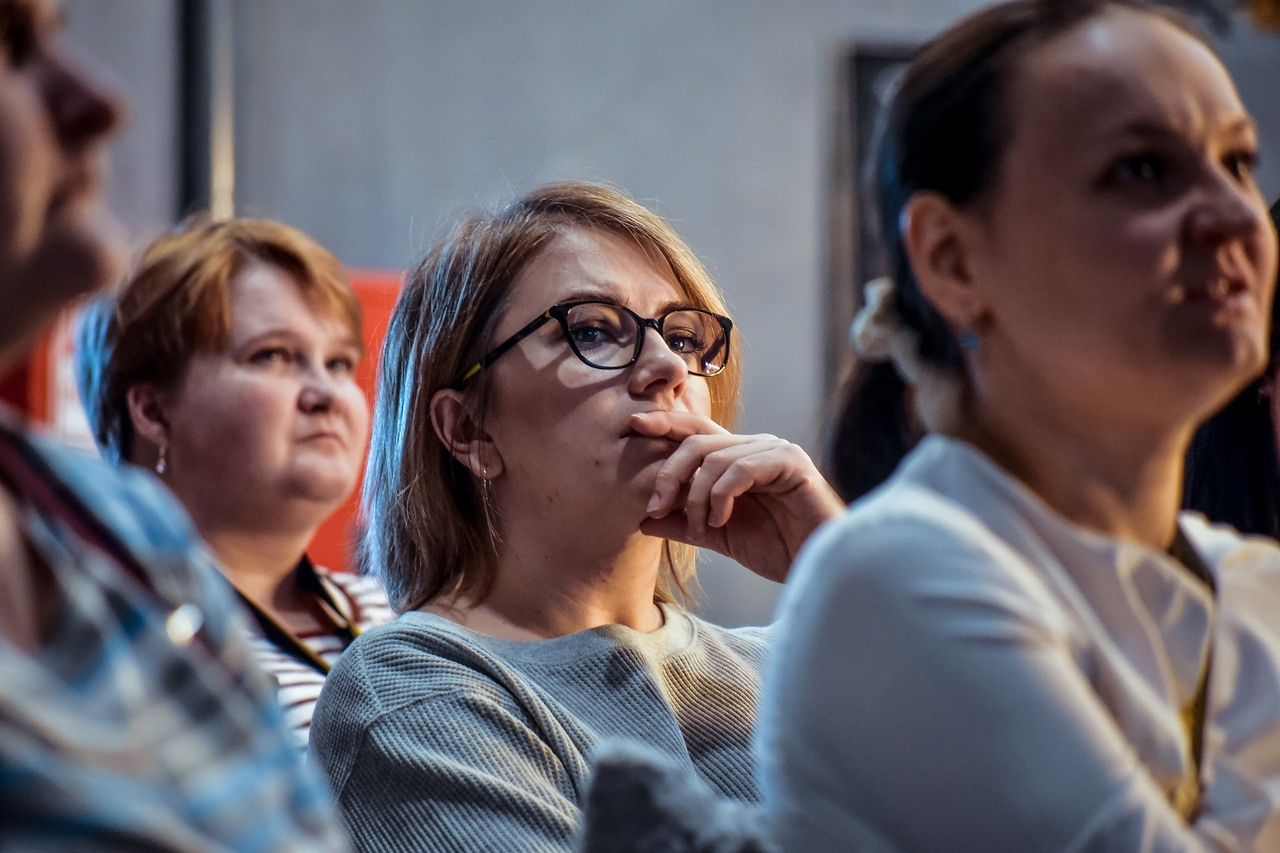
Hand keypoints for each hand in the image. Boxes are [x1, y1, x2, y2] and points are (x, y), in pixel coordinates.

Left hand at [633, 411, 844, 582]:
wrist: (815, 567)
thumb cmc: (776, 549)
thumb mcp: (717, 536)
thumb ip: (683, 524)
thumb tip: (641, 520)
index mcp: (739, 458)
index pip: (696, 431)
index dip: (666, 424)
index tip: (634, 424)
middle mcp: (756, 446)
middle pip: (698, 440)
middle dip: (669, 473)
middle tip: (654, 506)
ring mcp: (775, 450)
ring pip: (716, 456)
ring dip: (696, 496)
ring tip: (699, 528)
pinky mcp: (791, 462)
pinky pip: (742, 468)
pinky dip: (721, 495)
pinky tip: (721, 520)